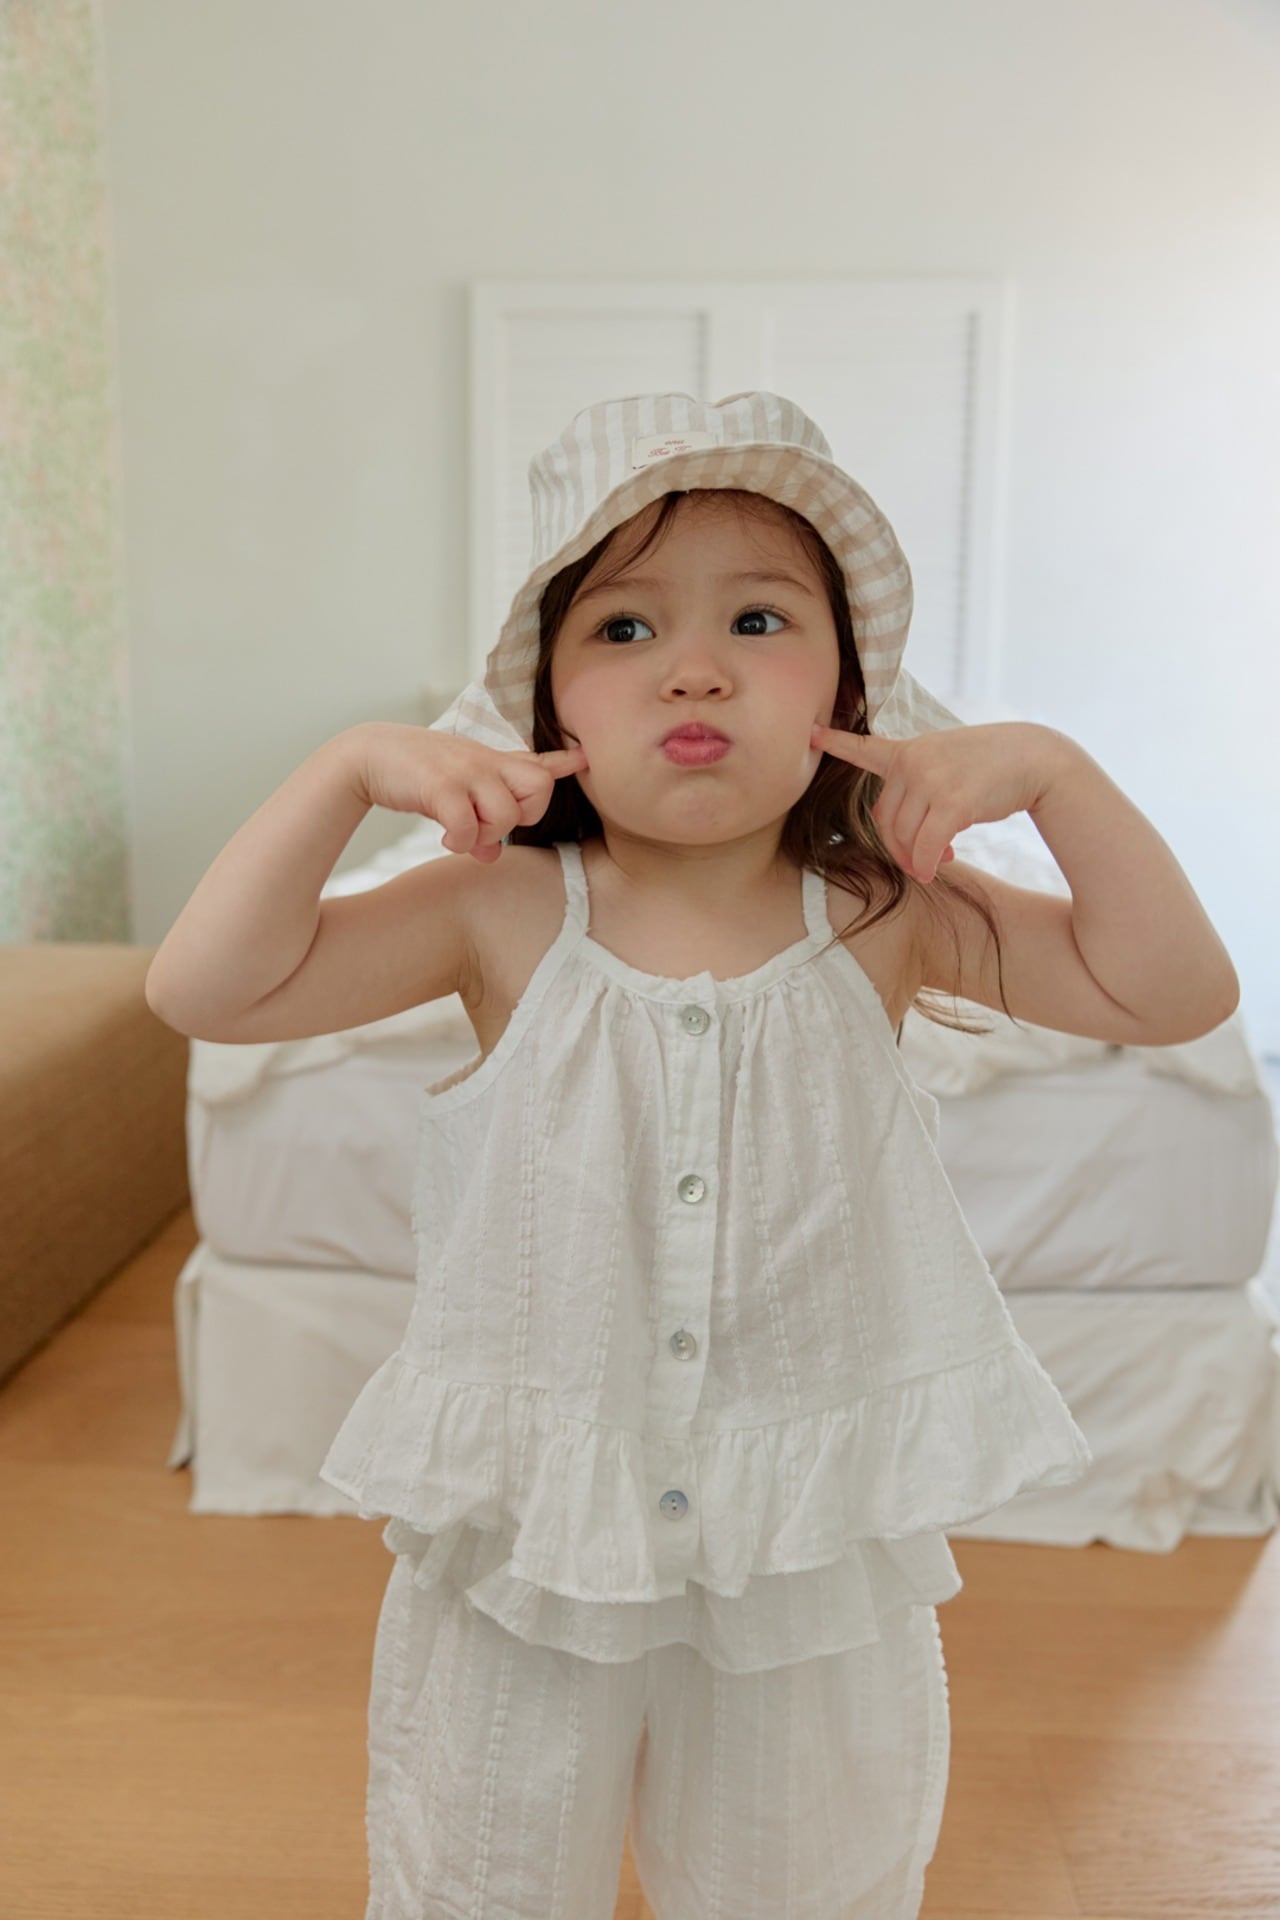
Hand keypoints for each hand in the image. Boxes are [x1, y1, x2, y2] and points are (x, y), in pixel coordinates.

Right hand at [351, 723, 588, 861]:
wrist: (371, 756)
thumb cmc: (418, 775)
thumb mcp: (456, 789)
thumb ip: (482, 818)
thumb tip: (491, 855)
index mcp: (493, 762)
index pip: (539, 760)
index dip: (565, 761)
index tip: (584, 758)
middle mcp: (486, 762)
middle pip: (540, 788)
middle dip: (525, 815)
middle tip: (492, 822)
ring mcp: (466, 771)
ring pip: (507, 815)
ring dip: (486, 834)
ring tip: (462, 833)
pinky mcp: (441, 786)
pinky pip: (469, 826)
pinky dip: (460, 841)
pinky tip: (446, 838)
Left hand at [809, 719, 1057, 883]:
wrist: (1034, 758)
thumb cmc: (990, 766)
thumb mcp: (946, 762)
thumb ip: (916, 789)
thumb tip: (903, 842)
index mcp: (909, 750)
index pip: (866, 748)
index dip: (835, 742)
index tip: (810, 734)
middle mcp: (913, 762)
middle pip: (884, 820)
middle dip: (897, 847)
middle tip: (917, 861)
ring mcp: (931, 779)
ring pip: (904, 836)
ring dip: (917, 859)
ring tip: (935, 862)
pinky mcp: (952, 802)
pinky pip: (926, 846)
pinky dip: (928, 863)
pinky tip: (938, 867)